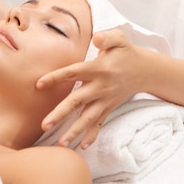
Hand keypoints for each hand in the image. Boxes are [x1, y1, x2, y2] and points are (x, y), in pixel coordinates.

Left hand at [37, 29, 145, 148]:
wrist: (144, 70)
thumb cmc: (126, 52)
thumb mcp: (120, 39)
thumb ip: (107, 37)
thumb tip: (96, 39)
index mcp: (98, 68)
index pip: (73, 73)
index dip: (56, 78)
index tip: (39, 84)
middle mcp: (100, 86)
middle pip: (77, 101)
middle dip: (61, 113)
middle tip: (44, 124)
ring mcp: (105, 100)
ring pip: (87, 117)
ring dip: (74, 130)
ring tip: (61, 143)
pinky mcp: (108, 107)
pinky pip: (99, 123)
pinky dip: (92, 135)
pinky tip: (83, 146)